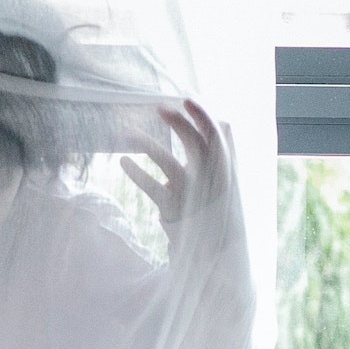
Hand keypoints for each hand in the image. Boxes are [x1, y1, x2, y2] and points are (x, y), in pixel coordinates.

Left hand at [121, 100, 230, 235]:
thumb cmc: (217, 205)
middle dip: (179, 123)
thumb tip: (225, 120)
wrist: (216, 250)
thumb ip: (224, 149)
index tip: (186, 99)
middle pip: (194, 144)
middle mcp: (208, 178)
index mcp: (223, 168)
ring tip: (128, 134)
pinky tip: (123, 162)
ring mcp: (190, 194)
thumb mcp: (226, 177)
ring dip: (148, 145)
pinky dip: (137, 173)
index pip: (215, 136)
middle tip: (160, 107)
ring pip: (169, 163)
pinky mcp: (173, 208)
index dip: (202, 116)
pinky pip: (152, 187)